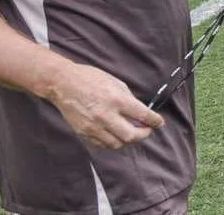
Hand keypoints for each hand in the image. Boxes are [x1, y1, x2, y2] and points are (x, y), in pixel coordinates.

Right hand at [48, 62, 163, 149]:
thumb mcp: (115, 82)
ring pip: (117, 144)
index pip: (142, 115)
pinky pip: (102, 144)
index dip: (155, 121)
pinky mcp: (84, 132)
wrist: (63, 84)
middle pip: (131, 136)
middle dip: (143, 135)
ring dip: (127, 140)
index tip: (160, 123)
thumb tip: (139, 112)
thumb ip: (128, 99)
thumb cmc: (90, 79)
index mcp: (117, 100)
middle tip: (146, 130)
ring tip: (130, 132)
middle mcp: (106, 116)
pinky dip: (112, 141)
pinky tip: (115, 134)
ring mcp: (94, 126)